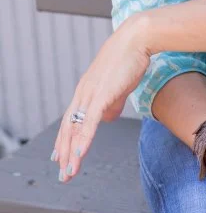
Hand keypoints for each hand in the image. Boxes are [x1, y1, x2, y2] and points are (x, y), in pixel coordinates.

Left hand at [51, 16, 150, 182]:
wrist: (136, 39)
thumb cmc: (130, 59)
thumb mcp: (118, 85)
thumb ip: (112, 102)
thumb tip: (108, 118)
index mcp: (86, 90)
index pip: (71, 120)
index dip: (65, 140)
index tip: (61, 156)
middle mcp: (83, 93)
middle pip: (69, 128)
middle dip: (64, 153)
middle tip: (63, 173)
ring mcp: (91, 94)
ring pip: (77, 129)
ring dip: (71, 152)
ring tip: (69, 171)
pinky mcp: (102, 94)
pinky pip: (90, 122)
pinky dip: (83, 139)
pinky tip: (79, 153)